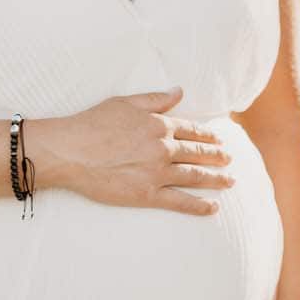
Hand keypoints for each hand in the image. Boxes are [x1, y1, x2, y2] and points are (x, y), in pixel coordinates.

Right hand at [36, 89, 233, 215]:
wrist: (70, 151)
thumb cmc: (92, 124)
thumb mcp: (125, 102)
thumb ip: (156, 99)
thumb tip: (179, 91)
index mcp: (159, 125)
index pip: (191, 130)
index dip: (207, 135)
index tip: (219, 139)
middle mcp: (163, 148)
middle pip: (198, 153)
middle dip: (217, 157)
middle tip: (230, 160)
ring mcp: (157, 173)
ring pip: (194, 176)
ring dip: (216, 179)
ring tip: (230, 182)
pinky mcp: (147, 194)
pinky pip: (180, 202)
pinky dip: (199, 206)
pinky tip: (213, 207)